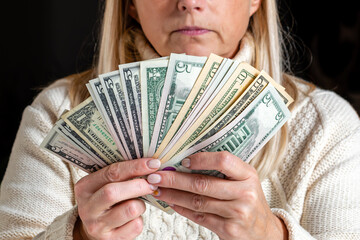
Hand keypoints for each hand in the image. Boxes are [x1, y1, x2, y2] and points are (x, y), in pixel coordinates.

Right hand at [74, 158, 160, 239]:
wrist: (95, 229)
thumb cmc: (105, 200)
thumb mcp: (103, 185)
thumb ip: (119, 174)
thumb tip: (149, 163)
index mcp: (84, 187)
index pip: (111, 173)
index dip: (135, 167)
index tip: (153, 163)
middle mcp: (88, 207)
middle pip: (114, 192)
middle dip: (139, 185)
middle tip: (152, 183)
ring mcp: (98, 225)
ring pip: (130, 209)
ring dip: (141, 204)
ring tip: (138, 203)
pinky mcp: (111, 239)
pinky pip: (136, 225)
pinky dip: (140, 219)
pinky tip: (133, 218)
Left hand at [147, 152, 287, 239]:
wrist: (264, 232)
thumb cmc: (249, 199)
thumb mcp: (245, 180)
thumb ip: (224, 171)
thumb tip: (186, 162)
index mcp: (248, 174)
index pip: (223, 160)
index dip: (201, 159)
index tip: (182, 160)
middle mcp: (245, 193)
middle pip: (203, 183)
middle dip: (174, 179)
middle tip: (156, 176)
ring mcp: (237, 213)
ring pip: (197, 202)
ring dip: (173, 195)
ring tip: (158, 190)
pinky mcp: (228, 229)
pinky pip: (199, 217)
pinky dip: (182, 209)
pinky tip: (172, 203)